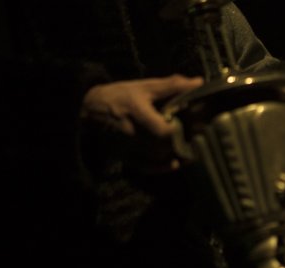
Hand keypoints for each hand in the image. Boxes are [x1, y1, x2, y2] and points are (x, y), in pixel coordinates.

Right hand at [81, 75, 202, 171]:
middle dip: (180, 143)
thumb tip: (198, 82)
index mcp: (138, 114)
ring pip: (157, 158)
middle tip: (194, 138)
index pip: (164, 131)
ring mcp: (128, 148)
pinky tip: (173, 164)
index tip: (192, 127)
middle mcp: (133, 134)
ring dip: (173, 154)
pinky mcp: (125, 157)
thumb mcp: (144, 87)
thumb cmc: (118, 96)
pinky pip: (146, 167)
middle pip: (163, 146)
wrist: (87, 110)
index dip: (179, 132)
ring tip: (188, 149)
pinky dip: (161, 167)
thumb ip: (172, 86)